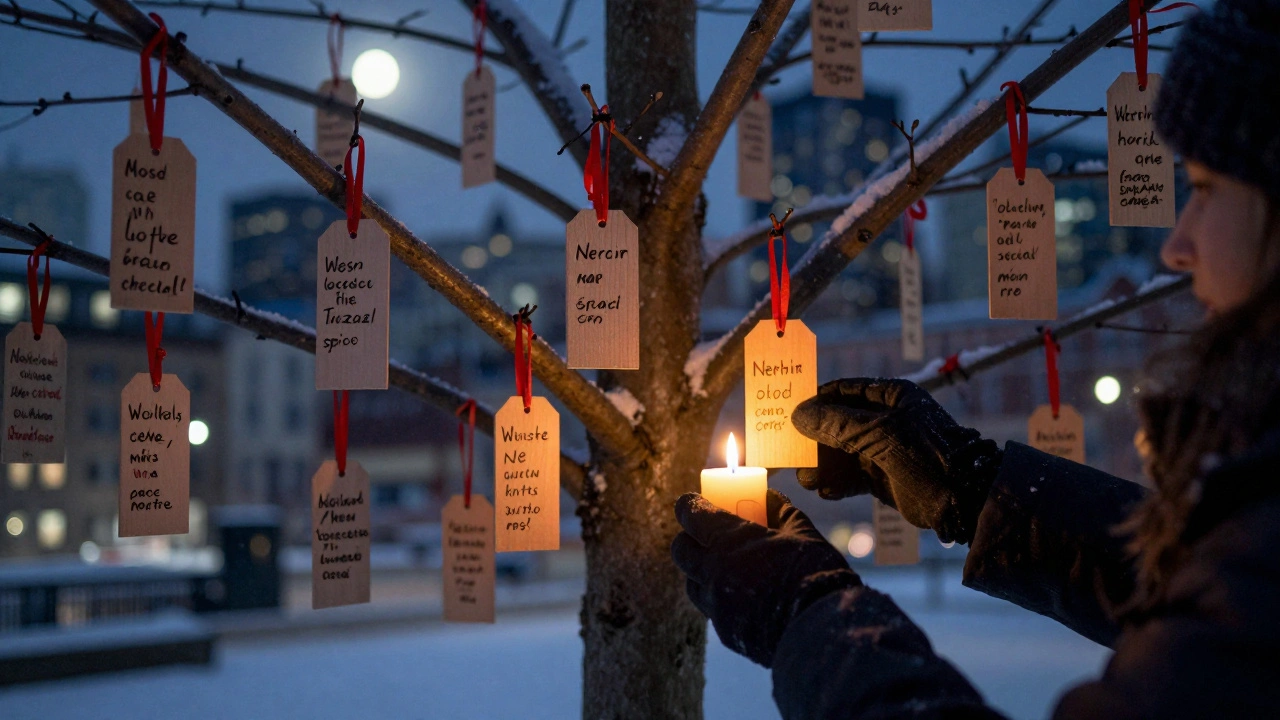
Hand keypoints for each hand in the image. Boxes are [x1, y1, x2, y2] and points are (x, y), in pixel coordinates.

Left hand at [671, 489, 859, 667]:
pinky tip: (741, 597)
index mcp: (730, 539)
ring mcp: (716, 603)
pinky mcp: (724, 630)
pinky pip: (711, 609)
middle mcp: (713, 571)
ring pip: (691, 582)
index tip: (693, 502)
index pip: (692, 514)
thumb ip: (781, 511)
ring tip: (724, 568)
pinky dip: (719, 598)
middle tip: (706, 536)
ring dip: (700, 571)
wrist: (821, 629)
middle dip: (689, 538)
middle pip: (681, 549)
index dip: (689, 505)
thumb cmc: (814, 573)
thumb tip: (770, 496)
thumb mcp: (802, 532)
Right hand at [791, 378, 1001, 543]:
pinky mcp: (880, 477)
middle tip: (793, 454)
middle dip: (814, 440)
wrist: (963, 501)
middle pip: (836, 424)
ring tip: (809, 479)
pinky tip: (827, 491)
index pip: (842, 391)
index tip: (790, 415)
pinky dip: (836, 483)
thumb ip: (838, 424)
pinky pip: (849, 476)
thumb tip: (798, 414)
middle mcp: (884, 419)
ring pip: (839, 452)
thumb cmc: (927, 457)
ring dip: (821, 465)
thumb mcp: (881, 434)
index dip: (815, 401)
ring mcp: (882, 449)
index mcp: (890, 396)